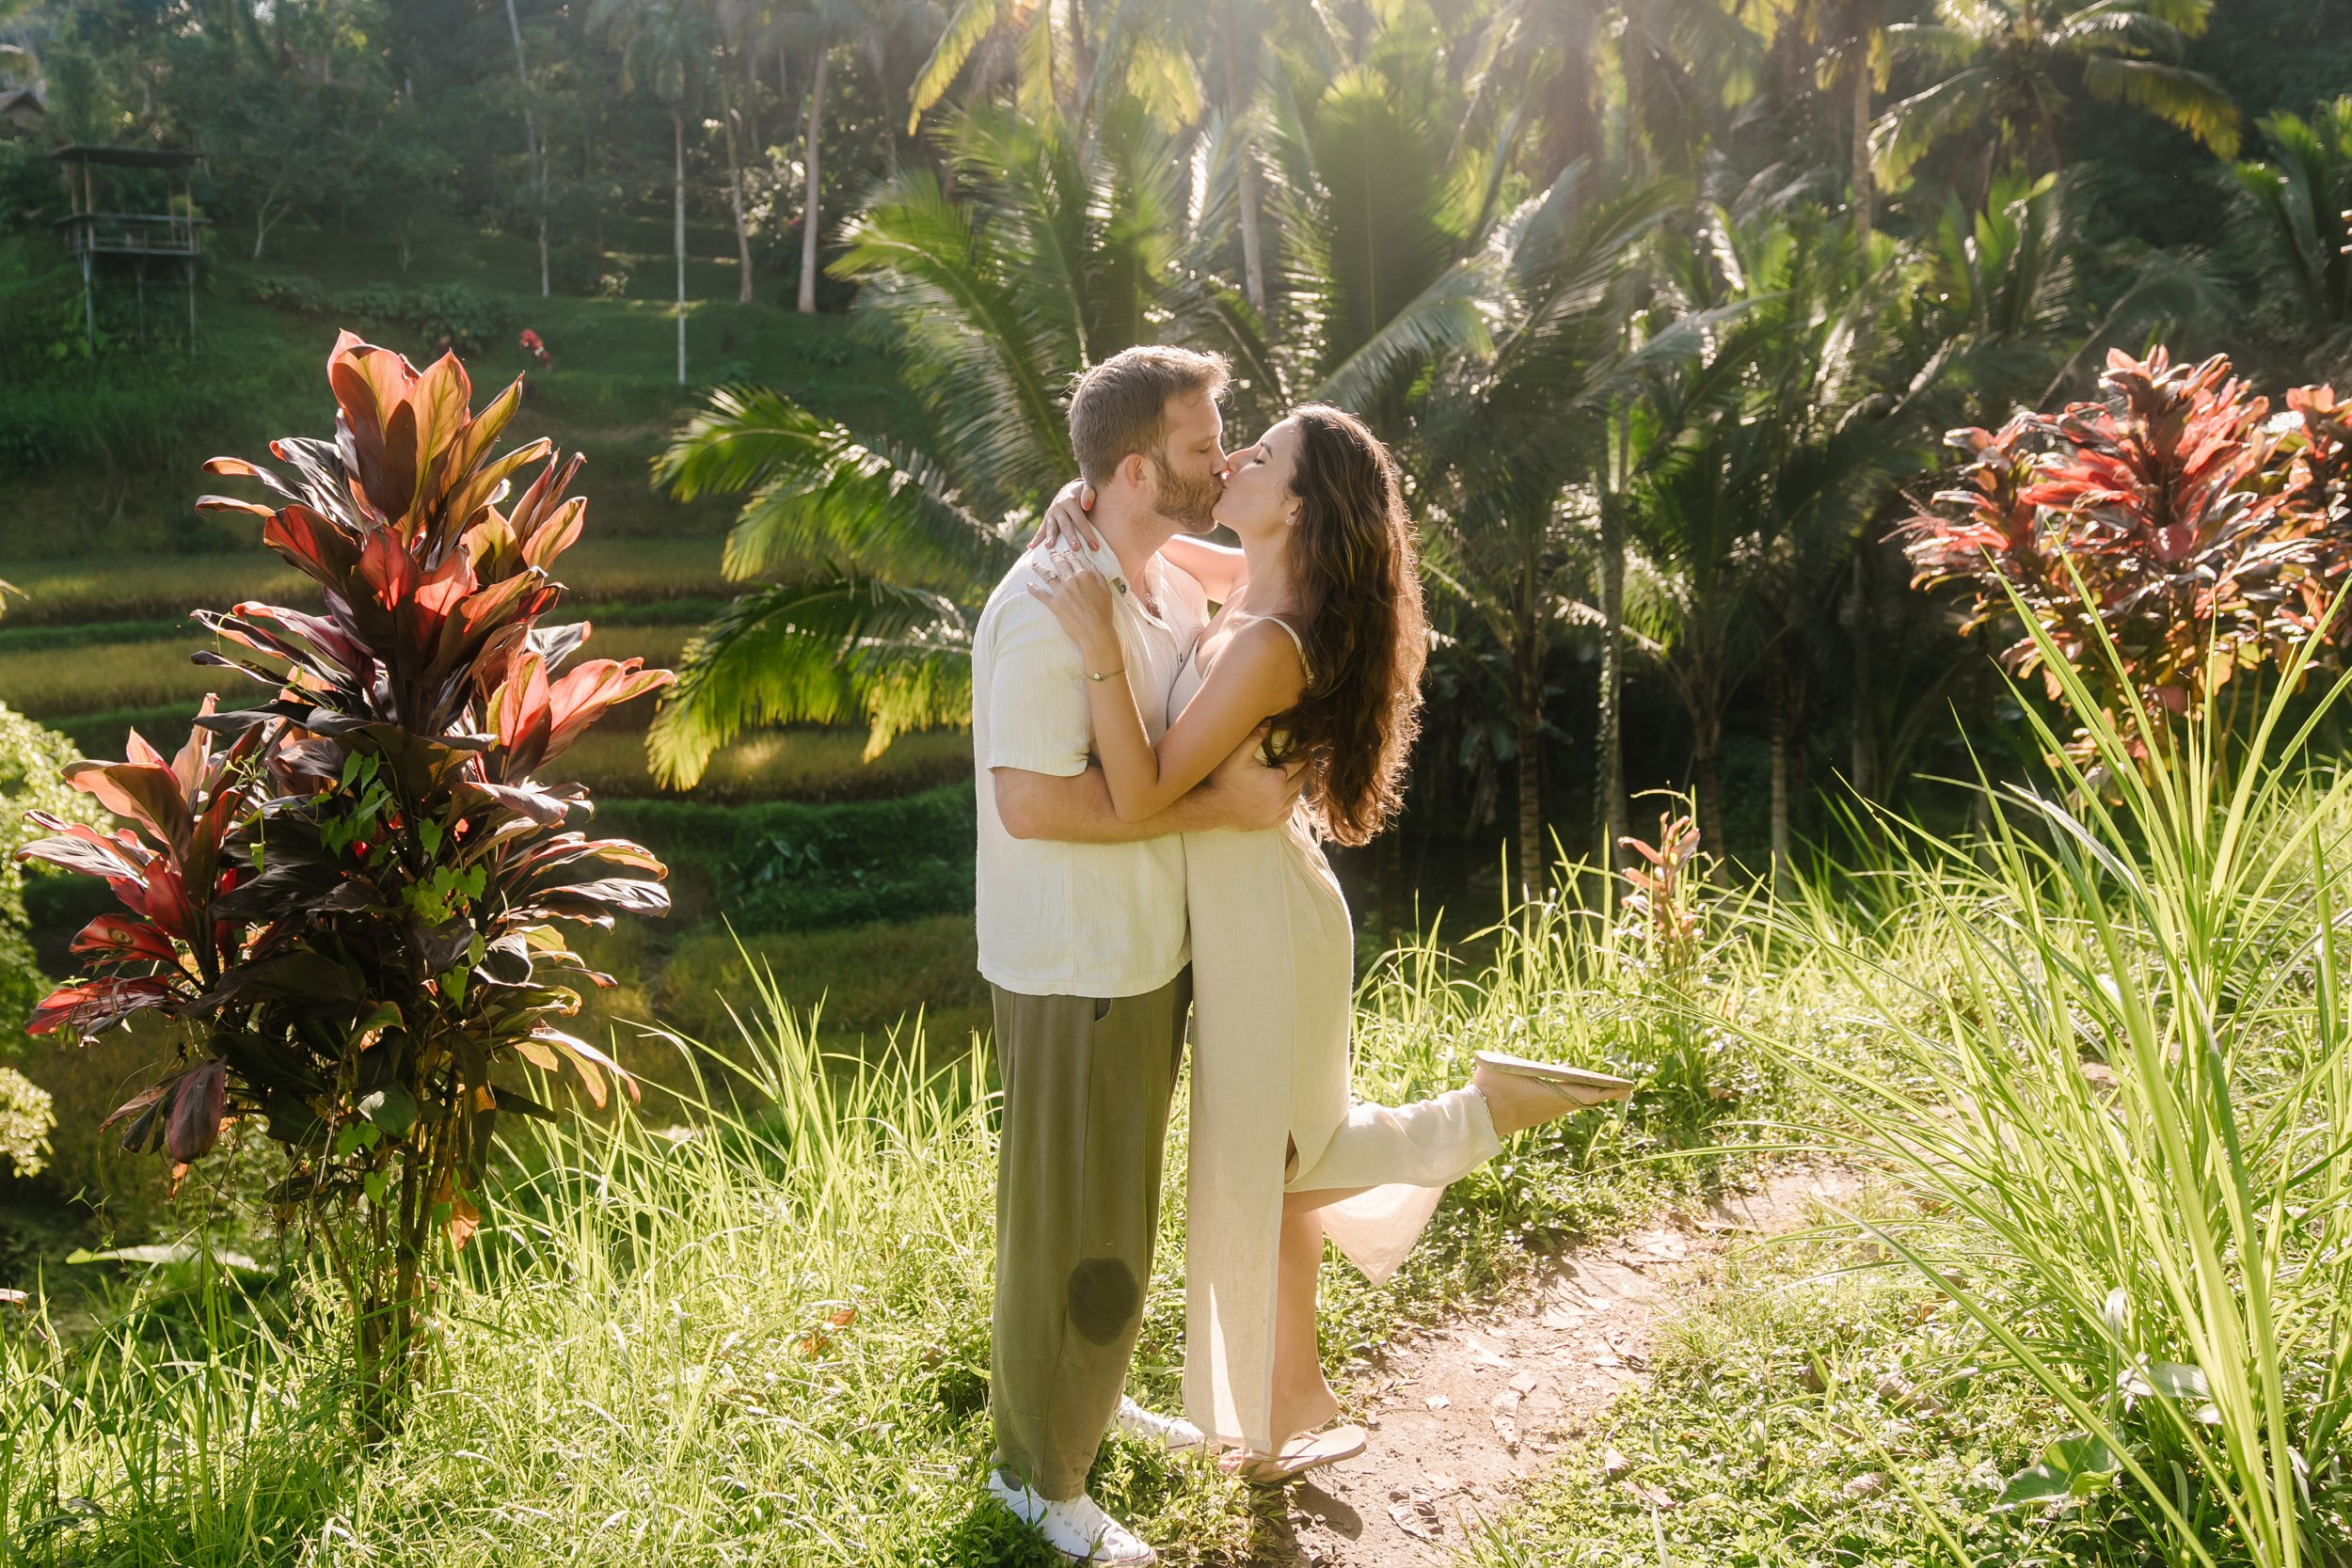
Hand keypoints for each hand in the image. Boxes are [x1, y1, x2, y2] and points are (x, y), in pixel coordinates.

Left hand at [1025, 549, 1120, 667]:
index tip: (1065, 551)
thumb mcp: (1106, 591)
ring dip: (1040, 569)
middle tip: (1050, 553)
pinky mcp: (1054, 604)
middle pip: (1059, 565)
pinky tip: (1028, 585)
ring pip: (1047, 576)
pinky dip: (1033, 589)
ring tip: (1034, 564)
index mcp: (1084, 576)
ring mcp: (1061, 592)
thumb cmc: (1103, 613)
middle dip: (1054, 557)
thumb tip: (1092, 566)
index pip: (1074, 561)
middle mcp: (1071, 580)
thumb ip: (1098, 576)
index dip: (1068, 555)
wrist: (1095, 631)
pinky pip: (1040, 594)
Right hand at [1029, 479, 1100, 552]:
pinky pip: (1041, 529)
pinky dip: (1036, 538)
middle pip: (1066, 525)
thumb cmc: (1082, 492)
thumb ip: (1088, 495)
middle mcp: (1059, 508)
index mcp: (1070, 502)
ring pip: (1051, 527)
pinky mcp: (1046, 519)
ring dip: (1051, 538)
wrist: (1068, 489)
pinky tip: (1030, 547)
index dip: (1088, 534)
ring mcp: (1051, 514)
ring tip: (1049, 547)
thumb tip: (1086, 506)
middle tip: (1076, 548)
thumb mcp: (1087, 488)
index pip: (1080, 521)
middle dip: (1071, 537)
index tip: (1095, 547)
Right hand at [1207, 732, 1302, 831]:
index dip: (1302, 756)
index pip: (1296, 765)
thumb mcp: (1237, 755)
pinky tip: (1287, 799)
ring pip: (1294, 797)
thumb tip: (1269, 721)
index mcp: (1276, 779)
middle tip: (1307, 762)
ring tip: (1298, 777)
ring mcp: (1275, 813)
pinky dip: (1289, 804)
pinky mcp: (1268, 823)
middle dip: (1304, 769)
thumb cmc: (1222, 780)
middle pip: (1299, 781)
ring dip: (1298, 786)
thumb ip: (1254, 737)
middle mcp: (1280, 797)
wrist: (1210, 808)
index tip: (1305, 751)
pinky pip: (1286, 813)